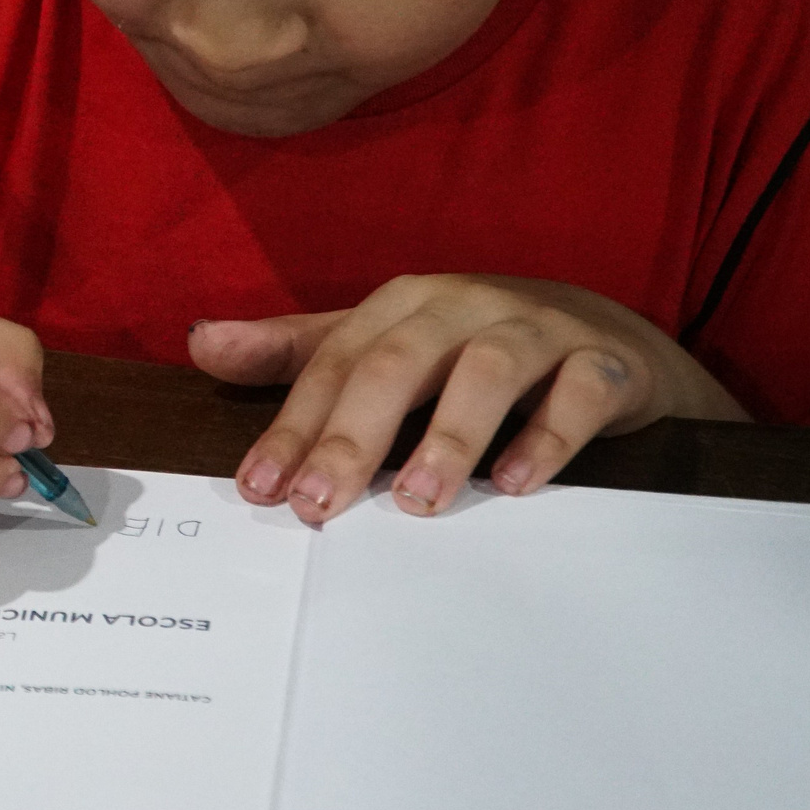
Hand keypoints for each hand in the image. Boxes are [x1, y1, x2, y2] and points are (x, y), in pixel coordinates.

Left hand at [191, 274, 748, 521]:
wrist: (608, 341)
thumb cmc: (474, 348)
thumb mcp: (384, 345)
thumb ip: (296, 352)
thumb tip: (200, 344)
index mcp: (403, 305)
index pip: (334, 362)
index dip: (294, 425)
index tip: (261, 489)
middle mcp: (464, 305)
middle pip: (397, 363)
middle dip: (352, 436)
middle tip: (319, 504)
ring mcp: (539, 328)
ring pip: (488, 369)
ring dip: (448, 436)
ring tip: (417, 501)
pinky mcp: (605, 361)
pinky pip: (580, 390)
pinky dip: (549, 436)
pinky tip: (517, 484)